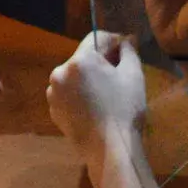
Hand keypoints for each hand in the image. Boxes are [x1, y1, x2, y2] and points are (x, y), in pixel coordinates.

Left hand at [47, 31, 148, 167]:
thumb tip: (126, 40)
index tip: (126, 49)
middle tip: (119, 73)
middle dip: (100, 61)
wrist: (110, 149)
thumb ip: (128, 52)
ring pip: (74, 77)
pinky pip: (68, 94)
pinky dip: (79, 95)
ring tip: (106, 93)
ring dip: (88, 79)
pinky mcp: (53, 111)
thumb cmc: (125, 109)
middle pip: (83, 58)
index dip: (113, 41)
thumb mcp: (133, 75)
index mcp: (79, 61)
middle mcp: (60, 73)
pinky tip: (95, 107)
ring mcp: (53, 94)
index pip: (96, 38)